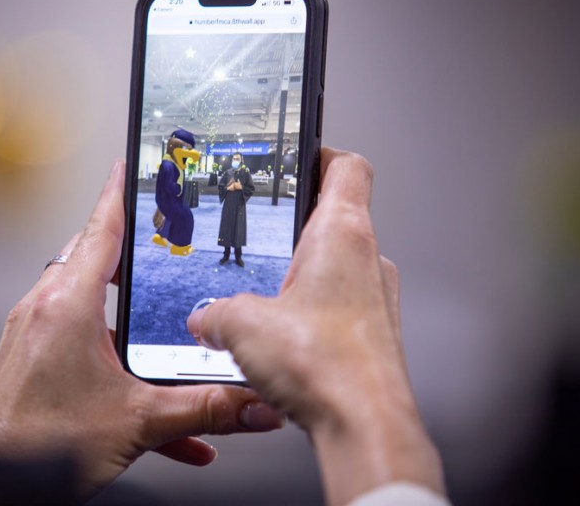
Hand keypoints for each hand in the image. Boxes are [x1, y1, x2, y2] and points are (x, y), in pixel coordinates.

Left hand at [0, 160, 282, 495]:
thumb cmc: (38, 446)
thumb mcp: (139, 421)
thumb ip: (206, 408)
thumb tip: (252, 403)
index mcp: (68, 305)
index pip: (103, 229)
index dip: (121, 193)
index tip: (131, 165)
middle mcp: (46, 310)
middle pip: (96, 258)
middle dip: (132, 251)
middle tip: (159, 240)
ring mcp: (35, 333)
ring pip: (91, 302)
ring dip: (127, 314)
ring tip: (159, 327)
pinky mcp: (32, 358)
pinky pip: (81, 341)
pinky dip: (115, 358)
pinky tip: (150, 403)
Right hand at [188, 148, 443, 504]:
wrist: (365, 426)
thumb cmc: (328, 368)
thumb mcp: (242, 324)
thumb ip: (215, 312)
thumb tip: (204, 318)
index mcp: (343, 235)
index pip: (346, 166)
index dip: (320, 153)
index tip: (298, 154)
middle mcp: (369, 262)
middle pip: (338, 216)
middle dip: (298, 224)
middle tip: (267, 233)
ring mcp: (376, 300)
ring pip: (339, 267)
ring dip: (305, 274)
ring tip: (268, 294)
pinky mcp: (373, 335)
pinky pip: (340, 308)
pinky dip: (313, 313)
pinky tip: (283, 339)